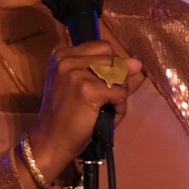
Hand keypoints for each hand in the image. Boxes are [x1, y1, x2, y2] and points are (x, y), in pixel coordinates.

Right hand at [24, 29, 138, 183]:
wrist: (50, 140)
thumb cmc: (66, 115)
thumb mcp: (79, 84)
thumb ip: (104, 70)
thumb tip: (137, 63)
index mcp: (62, 54)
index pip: (104, 47)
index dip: (111, 67)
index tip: (100, 86)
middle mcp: (66, 58)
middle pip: (114, 59)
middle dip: (117, 82)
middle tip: (102, 101)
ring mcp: (76, 73)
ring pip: (119, 76)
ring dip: (119, 97)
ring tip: (103, 110)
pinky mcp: (87, 89)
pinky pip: (120, 94)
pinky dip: (119, 110)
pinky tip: (106, 118)